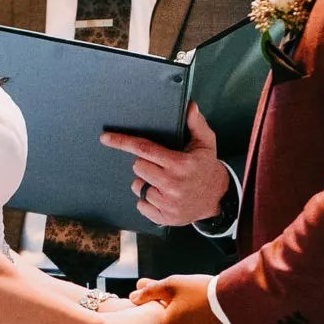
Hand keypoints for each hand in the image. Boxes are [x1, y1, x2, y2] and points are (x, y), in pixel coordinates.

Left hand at [101, 105, 233, 228]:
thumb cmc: (206, 166)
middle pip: (138, 167)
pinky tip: (163, 195)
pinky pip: (141, 205)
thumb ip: (196, 123)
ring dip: (146, 182)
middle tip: (160, 165)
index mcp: (179, 164)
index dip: (122, 142)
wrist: (217, 197)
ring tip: (163, 181)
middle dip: (145, 163)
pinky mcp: (165, 218)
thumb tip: (190, 106)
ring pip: (138, 186)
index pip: (144, 149)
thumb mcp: (206, 143)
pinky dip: (148, 200)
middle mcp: (172, 184)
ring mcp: (168, 203)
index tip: (105, 138)